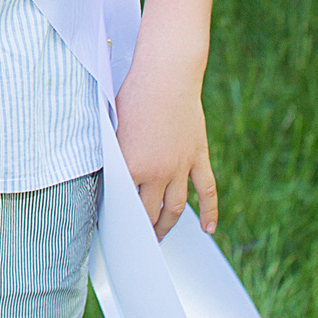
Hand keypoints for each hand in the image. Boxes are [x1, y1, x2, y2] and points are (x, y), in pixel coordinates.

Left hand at [112, 41, 218, 238]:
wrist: (167, 74)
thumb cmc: (133, 94)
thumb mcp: (113, 124)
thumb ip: (113, 153)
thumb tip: (108, 174)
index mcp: (131, 166)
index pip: (123, 202)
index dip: (117, 218)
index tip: (112, 229)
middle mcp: (157, 172)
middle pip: (150, 213)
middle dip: (142, 230)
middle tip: (137, 243)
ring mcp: (181, 167)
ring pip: (176, 208)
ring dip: (168, 226)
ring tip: (161, 238)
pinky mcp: (198, 156)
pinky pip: (206, 190)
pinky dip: (209, 212)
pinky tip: (207, 229)